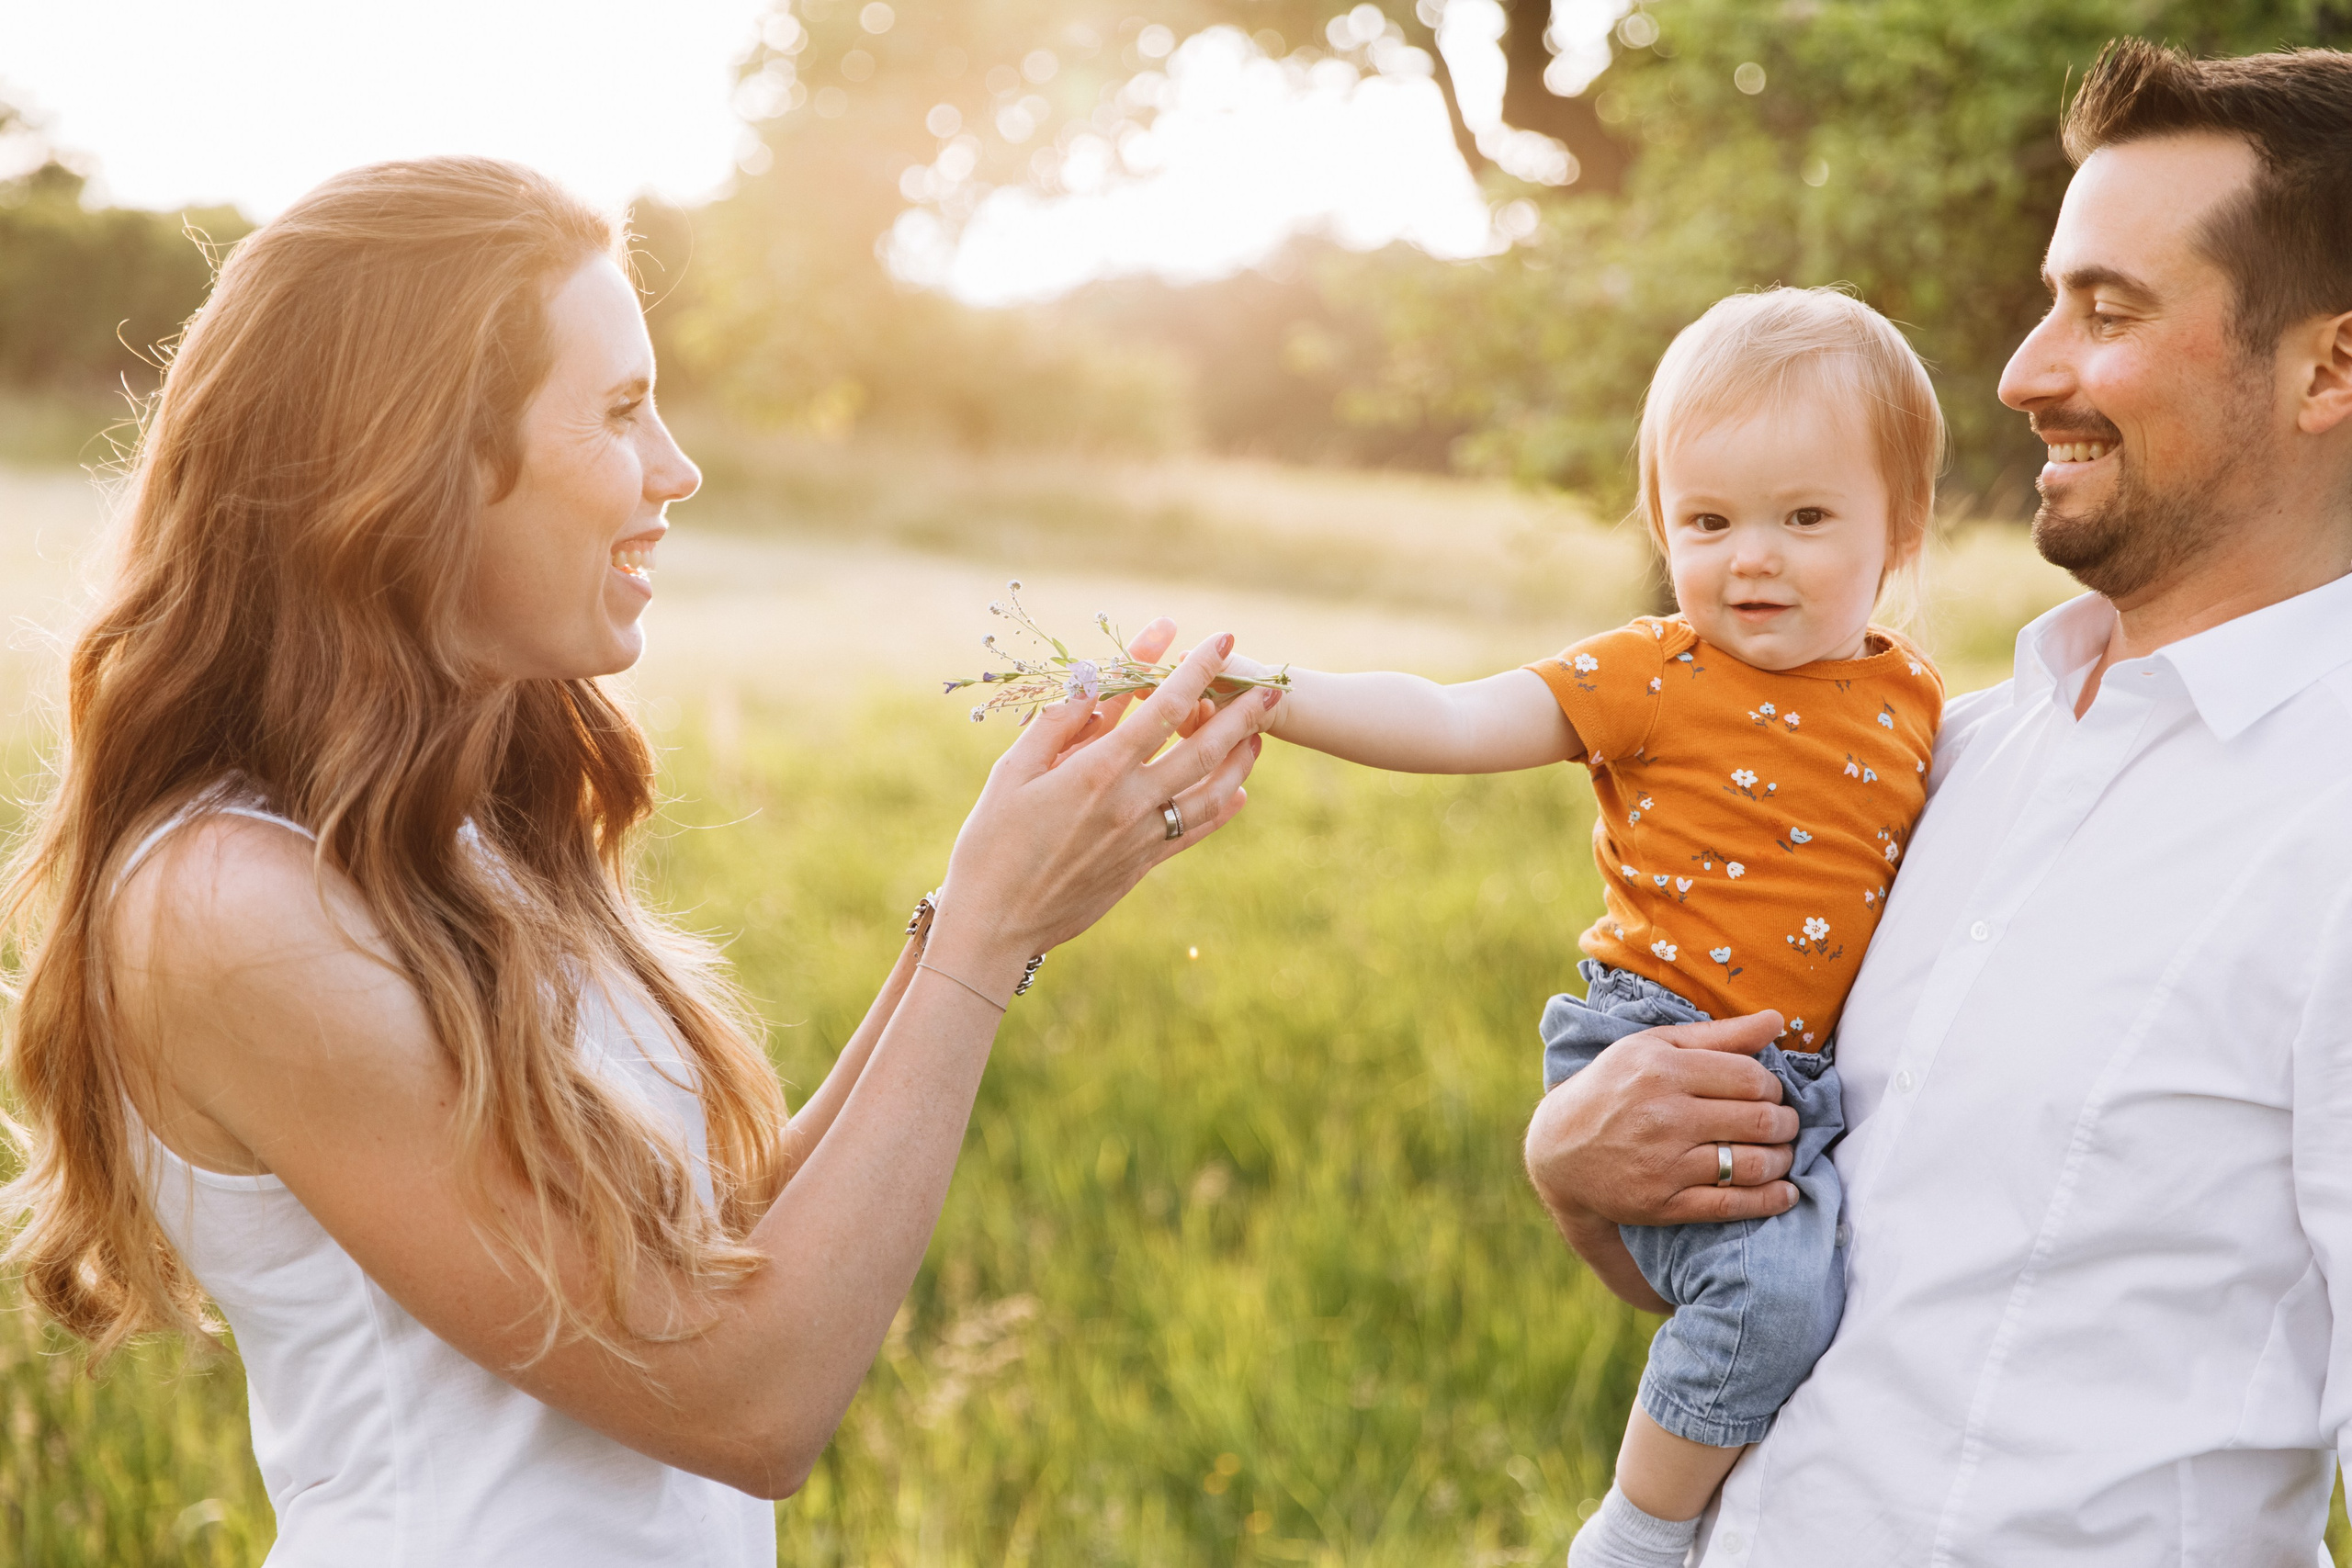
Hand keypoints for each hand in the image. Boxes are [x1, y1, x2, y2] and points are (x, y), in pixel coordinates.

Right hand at [929, 629, 1280, 988]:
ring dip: (1240, 759)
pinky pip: (1193, 833)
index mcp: (1098, 771)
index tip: (1221, 641)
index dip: (1196, 669)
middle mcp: (1131, 803)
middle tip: (1269, 687)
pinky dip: (1221, 810)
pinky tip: (1239, 793)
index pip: (1163, 707)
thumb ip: (1059, 724)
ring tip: (1259, 734)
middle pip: (1203, 748)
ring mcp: (1142, 838)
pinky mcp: (1142, 867)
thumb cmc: (991, 842)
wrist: (996, 924)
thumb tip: (1096, 682)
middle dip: (1240, 713)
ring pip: (1209, 792)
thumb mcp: (1013, 772)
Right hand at [1524, 1011, 1798, 1230]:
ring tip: (1780, 1153)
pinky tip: (1785, 1192)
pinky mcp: (1662, 1203)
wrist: (1559, 1149)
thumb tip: (1776, 1019)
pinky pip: (1732, 1203)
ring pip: (1752, 1164)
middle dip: (1785, 1123)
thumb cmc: (1613, 1088)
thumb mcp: (1653, 1047)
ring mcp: (1663, 1163)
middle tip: (1783, 1124)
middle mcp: (1663, 1115)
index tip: (1770, 1093)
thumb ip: (1717, 1035)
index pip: (1750, 1078)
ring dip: (1782, 1160)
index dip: (1774, 1087)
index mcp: (1662, 1069)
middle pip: (1759, 1120)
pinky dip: (1770, 1200)